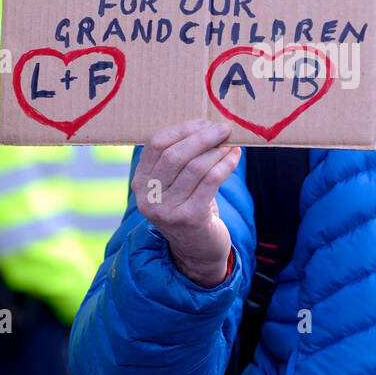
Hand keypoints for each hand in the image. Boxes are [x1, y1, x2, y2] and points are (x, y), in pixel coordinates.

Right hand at [132, 119, 241, 287]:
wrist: (196, 252)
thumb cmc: (189, 208)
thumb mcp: (174, 185)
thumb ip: (179, 159)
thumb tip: (207, 124)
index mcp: (140, 182)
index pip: (155, 144)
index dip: (182, 129)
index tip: (205, 122)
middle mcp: (148, 196)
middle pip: (174, 154)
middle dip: (202, 136)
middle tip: (224, 128)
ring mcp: (167, 209)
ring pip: (195, 167)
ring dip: (217, 151)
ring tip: (231, 144)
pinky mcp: (189, 218)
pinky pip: (211, 181)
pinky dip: (226, 164)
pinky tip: (235, 157)